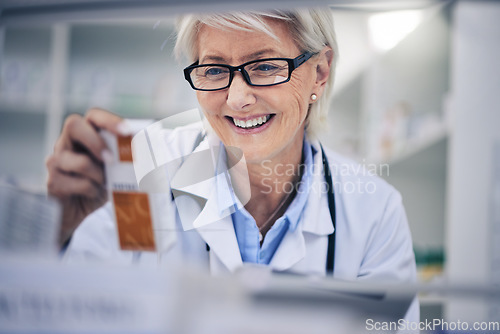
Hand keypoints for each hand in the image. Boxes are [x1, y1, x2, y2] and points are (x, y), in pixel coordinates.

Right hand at [46, 108, 123, 247]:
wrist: (76, 213)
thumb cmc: (98, 185)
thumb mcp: (115, 171)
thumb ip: (126, 159)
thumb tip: (153, 154)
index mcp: (85, 134)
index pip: (94, 116)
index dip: (109, 120)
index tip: (127, 131)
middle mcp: (67, 142)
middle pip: (74, 125)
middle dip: (96, 142)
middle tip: (111, 160)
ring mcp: (56, 160)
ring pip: (79, 161)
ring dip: (98, 175)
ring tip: (102, 184)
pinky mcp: (51, 180)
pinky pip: (76, 183)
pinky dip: (90, 190)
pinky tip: (90, 194)